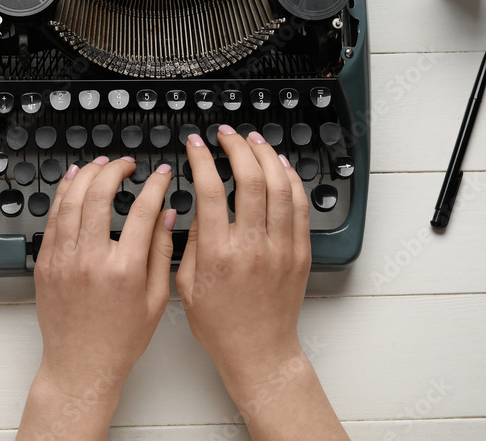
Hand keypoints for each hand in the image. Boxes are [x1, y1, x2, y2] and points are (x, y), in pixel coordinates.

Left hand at [18, 156, 175, 440]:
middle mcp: (91, 260)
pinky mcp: (46, 263)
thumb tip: (167, 214)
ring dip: (87, 175)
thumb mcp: (155, 299)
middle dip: (115, 170)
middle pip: (101, 195)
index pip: (143, 210)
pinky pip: (52, 219)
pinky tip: (73, 182)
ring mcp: (64, 260)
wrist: (81, 365)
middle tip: (126, 164)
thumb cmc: (120, 340)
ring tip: (100, 165)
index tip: (160, 174)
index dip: (154, 184)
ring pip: (71, 200)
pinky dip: (63, 194)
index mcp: (124, 270)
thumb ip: (161, 252)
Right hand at [176, 126, 346, 439]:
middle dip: (236, 146)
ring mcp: (281, 247)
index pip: (211, 189)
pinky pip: (299, 205)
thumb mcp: (186, 283)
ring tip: (252, 141)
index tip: (195, 144)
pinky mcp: (299, 252)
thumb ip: (191, 240)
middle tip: (226, 135)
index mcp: (218, 253)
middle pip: (250, 178)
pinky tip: (279, 166)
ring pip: (279, 185)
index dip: (201, 158)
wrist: (259, 350)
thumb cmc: (220, 324)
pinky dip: (290, 179)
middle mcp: (252, 246)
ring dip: (265, 155)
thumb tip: (199, 204)